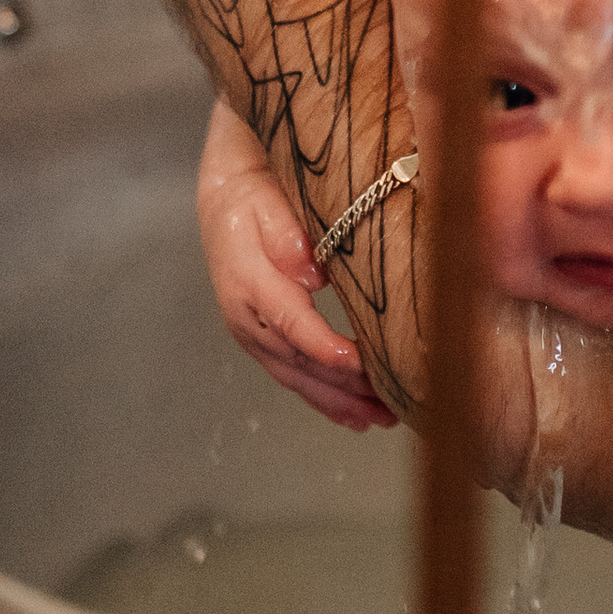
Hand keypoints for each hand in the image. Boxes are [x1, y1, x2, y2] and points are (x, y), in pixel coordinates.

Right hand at [195, 97, 394, 434]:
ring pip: (298, 377)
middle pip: (299, 362)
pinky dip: (326, 397)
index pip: (292, 324)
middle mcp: (248, 318)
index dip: (327, 349)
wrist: (223, 197)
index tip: (363, 364)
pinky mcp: (266, 339)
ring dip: (339, 402)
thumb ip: (286, 234)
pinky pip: (295, 375)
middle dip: (344, 388)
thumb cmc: (254, 193)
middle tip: (389, 405)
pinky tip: (355, 415)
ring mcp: (255, 334)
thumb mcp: (267, 198)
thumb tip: (310, 271)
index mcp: (249, 283)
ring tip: (382, 419)